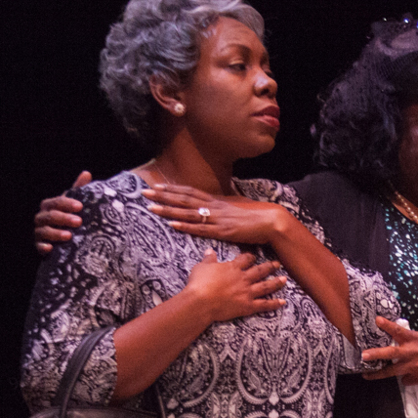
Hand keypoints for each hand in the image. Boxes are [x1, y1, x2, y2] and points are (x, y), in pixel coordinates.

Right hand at [34, 171, 90, 253]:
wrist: (62, 240)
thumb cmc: (69, 218)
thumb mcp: (73, 205)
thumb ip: (78, 190)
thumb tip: (86, 173)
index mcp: (50, 205)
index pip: (57, 202)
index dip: (67, 204)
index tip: (80, 207)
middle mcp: (42, 217)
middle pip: (51, 216)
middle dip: (64, 218)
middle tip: (79, 222)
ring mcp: (39, 232)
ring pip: (44, 231)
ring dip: (56, 233)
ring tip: (69, 236)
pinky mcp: (40, 246)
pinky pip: (39, 246)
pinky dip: (43, 247)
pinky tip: (51, 248)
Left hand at [143, 184, 287, 244]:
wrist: (272, 221)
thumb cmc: (257, 216)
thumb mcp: (237, 208)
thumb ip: (224, 208)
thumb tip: (217, 207)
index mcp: (217, 201)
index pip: (190, 192)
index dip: (172, 189)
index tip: (157, 186)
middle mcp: (214, 207)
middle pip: (184, 199)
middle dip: (163, 196)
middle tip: (144, 192)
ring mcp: (217, 218)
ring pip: (188, 213)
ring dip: (168, 211)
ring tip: (151, 208)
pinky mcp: (223, 231)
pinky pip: (200, 229)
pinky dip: (185, 227)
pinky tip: (173, 225)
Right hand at [183, 252, 286, 322]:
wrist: (201, 301)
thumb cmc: (198, 283)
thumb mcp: (202, 267)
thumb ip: (208, 259)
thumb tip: (209, 251)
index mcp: (233, 267)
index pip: (246, 258)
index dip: (251, 256)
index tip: (255, 255)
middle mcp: (243, 278)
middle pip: (260, 270)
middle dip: (270, 266)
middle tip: (278, 264)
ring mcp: (247, 292)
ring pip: (266, 286)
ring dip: (276, 282)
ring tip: (284, 280)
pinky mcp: (247, 306)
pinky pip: (264, 305)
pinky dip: (274, 304)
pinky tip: (282, 302)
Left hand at [359, 318, 417, 387]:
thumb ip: (416, 339)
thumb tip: (403, 340)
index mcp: (417, 339)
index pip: (399, 330)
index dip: (387, 325)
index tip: (376, 320)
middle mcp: (414, 353)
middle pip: (390, 353)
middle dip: (375, 354)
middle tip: (363, 355)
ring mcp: (415, 367)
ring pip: (392, 372)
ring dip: (378, 374)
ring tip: (366, 375)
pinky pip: (407, 380)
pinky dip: (409, 379)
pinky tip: (417, 377)